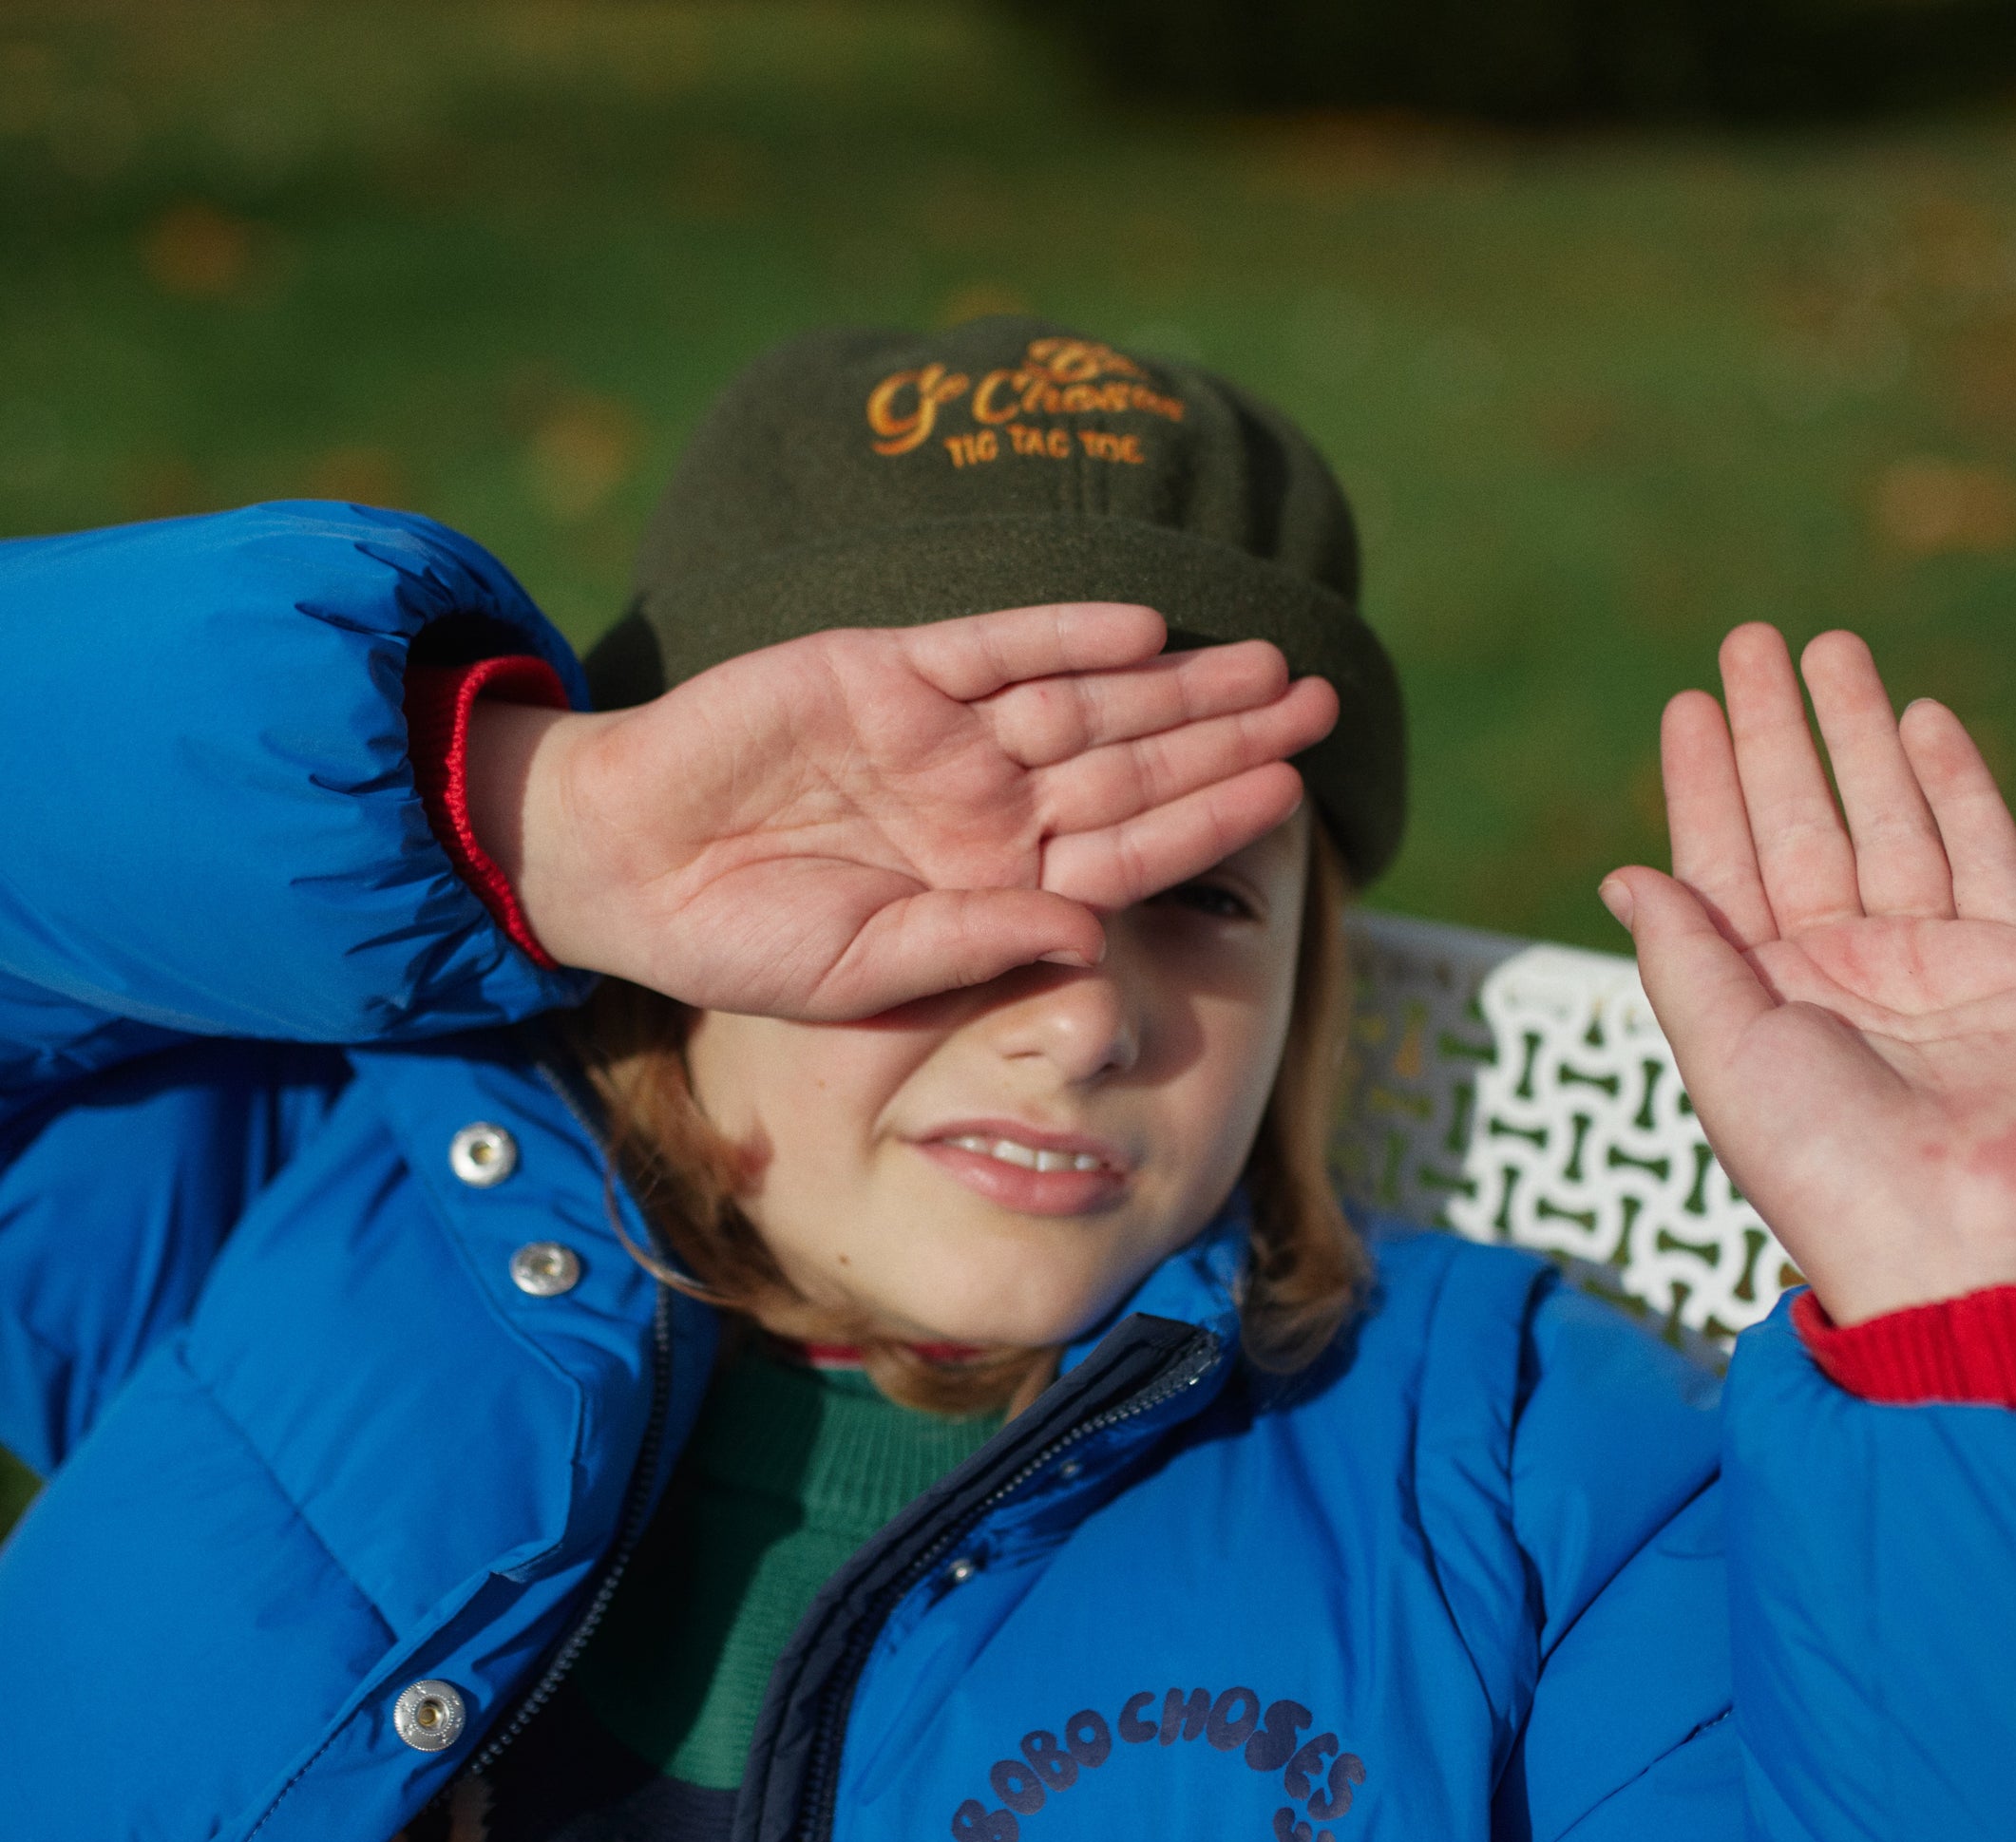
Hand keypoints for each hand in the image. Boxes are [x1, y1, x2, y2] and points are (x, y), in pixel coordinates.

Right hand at [469, 604, 1334, 1020]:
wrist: (624, 864)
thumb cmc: (737, 941)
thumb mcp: (863, 972)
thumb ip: (975, 945)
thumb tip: (1090, 936)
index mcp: (990, 886)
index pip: (1127, 850)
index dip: (1208, 821)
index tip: (1290, 797)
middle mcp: (982, 806)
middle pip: (1131, 762)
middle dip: (1227, 735)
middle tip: (1323, 702)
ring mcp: (938, 735)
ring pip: (1083, 696)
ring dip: (1172, 680)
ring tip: (1266, 658)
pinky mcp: (881, 671)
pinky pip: (989, 645)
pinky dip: (1059, 633)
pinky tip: (1140, 628)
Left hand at [1600, 624, 2015, 1323]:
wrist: (1966, 1243)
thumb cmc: (1829, 1170)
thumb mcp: (1726, 1059)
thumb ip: (1684, 960)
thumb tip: (1627, 873)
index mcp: (1755, 1005)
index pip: (1720, 870)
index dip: (1702, 788)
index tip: (1685, 708)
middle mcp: (1836, 978)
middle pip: (1797, 827)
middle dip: (1773, 735)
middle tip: (1748, 643)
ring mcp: (1927, 968)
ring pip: (1886, 820)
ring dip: (1856, 736)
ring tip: (1829, 649)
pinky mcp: (2014, 967)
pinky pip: (1982, 853)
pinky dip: (1954, 786)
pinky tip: (1922, 720)